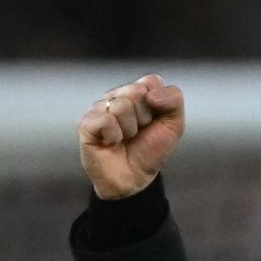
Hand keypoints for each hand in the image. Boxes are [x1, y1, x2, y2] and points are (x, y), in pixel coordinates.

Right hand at [77, 74, 184, 199]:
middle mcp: (117, 96)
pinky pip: (105, 120)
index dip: (158, 104)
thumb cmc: (151, 150)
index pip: (151, 81)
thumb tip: (151, 93)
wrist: (135, 178)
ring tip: (125, 138)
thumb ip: (173, 100)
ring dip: (130, 129)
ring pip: (121, 105)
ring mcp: (100, 108)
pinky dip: (114, 136)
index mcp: (138, 93)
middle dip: (145, 117)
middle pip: (136, 91)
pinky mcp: (86, 124)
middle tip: (139, 132)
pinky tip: (112, 142)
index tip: (154, 120)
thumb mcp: (174, 125)